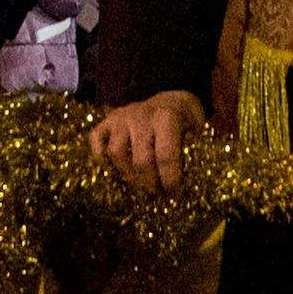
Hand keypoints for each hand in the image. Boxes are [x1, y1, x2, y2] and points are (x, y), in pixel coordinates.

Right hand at [87, 89, 203, 195]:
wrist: (171, 98)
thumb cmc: (185, 120)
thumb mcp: (197, 130)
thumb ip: (193, 149)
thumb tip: (188, 176)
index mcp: (167, 118)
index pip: (166, 156)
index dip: (170, 179)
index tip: (174, 193)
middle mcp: (141, 116)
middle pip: (141, 160)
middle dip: (150, 184)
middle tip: (157, 194)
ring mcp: (122, 117)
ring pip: (116, 153)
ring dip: (128, 174)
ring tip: (140, 185)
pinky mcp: (108, 120)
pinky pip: (95, 139)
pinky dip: (100, 156)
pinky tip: (114, 170)